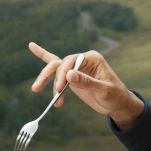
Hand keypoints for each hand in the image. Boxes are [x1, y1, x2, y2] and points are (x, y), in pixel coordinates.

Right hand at [28, 42, 144, 129]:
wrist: (118, 104)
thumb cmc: (115, 96)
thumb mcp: (104, 90)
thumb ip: (87, 82)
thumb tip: (68, 75)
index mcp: (92, 58)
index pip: (71, 61)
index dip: (62, 73)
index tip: (59, 88)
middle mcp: (83, 60)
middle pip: (60, 63)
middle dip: (49, 76)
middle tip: (38, 88)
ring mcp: (76, 68)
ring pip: (55, 68)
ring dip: (45, 78)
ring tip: (36, 89)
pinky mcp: (72, 77)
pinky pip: (57, 67)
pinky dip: (43, 56)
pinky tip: (32, 46)